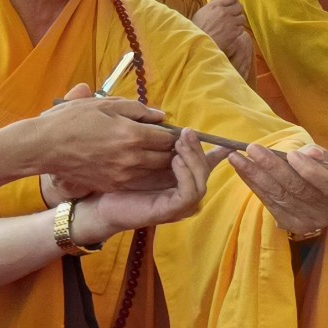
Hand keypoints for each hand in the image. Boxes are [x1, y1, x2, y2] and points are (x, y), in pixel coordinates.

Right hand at [27, 85, 176, 197]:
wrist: (45, 146)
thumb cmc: (72, 120)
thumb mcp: (105, 104)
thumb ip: (136, 109)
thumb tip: (160, 116)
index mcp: (132, 135)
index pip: (168, 138)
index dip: (173, 133)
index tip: (171, 130)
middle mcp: (131, 159)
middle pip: (166, 158)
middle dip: (169, 149)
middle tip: (165, 141)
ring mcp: (122, 176)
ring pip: (153, 172)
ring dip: (157, 162)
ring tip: (150, 150)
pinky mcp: (111, 185)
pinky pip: (136, 180)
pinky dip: (141, 172)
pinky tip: (133, 161)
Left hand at [75, 133, 216, 241]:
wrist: (101, 203)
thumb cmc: (119, 177)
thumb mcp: (140, 153)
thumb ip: (155, 139)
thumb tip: (164, 117)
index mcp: (182, 177)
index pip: (206, 163)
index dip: (219, 152)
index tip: (226, 140)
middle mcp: (186, 190)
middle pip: (205, 168)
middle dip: (197, 148)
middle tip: (186, 132)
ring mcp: (181, 203)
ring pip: (201, 180)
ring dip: (193, 159)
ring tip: (179, 144)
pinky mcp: (173, 210)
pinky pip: (189, 192)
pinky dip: (186, 175)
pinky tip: (175, 160)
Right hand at [191, 0, 255, 77]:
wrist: (199, 44)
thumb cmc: (197, 29)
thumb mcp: (201, 13)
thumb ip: (212, 5)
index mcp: (215, 5)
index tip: (234, 2)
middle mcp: (224, 12)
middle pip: (239, 6)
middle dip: (237, 10)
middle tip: (233, 15)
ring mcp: (230, 22)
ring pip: (242, 17)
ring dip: (238, 21)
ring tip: (231, 25)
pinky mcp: (234, 32)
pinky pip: (241, 28)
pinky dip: (238, 30)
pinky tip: (231, 32)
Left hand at [229, 143, 327, 237]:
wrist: (323, 201)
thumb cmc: (327, 174)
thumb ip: (319, 156)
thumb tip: (311, 153)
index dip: (310, 170)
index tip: (292, 154)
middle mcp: (326, 212)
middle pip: (297, 189)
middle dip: (272, 167)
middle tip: (253, 149)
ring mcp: (306, 221)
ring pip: (279, 196)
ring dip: (255, 175)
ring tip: (237, 158)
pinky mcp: (288, 224)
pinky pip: (268, 202)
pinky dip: (253, 184)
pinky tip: (241, 169)